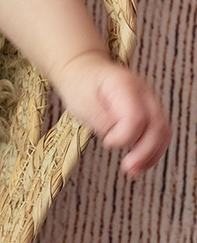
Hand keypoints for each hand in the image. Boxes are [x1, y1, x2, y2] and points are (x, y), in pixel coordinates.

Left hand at [53, 50, 170, 176]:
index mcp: (124, 85)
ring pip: (163, 131)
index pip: (136, 117)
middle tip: (128, 169)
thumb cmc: (80, 86)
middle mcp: (143, 91)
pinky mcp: (149, 110)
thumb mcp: (82, 103)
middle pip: (157, 125)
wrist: (83, 71)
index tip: (107, 143)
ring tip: (134, 171)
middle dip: (145, 151)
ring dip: (151, 154)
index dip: (124, 136)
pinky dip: (151, 150)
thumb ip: (102, 121)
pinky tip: (139, 164)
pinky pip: (159, 132)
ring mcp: (149, 100)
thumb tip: (119, 140)